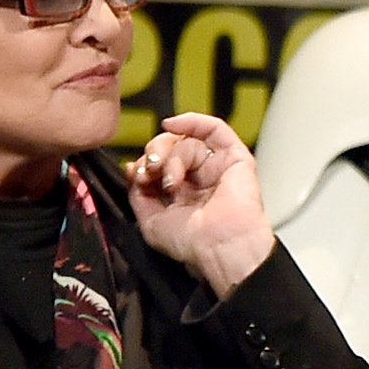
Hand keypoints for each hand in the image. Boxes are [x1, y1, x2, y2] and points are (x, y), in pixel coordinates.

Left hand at [129, 111, 275, 297]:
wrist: (219, 247)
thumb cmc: (192, 243)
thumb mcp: (150, 221)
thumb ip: (138, 194)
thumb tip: (132, 167)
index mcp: (184, 193)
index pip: (160, 163)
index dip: (145, 163)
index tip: (138, 176)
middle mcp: (200, 178)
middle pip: (172, 146)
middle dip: (155, 154)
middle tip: (151, 171)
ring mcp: (218, 167)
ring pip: (187, 141)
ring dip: (173, 156)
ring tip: (173, 180)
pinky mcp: (235, 159)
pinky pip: (215, 129)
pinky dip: (193, 121)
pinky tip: (173, 124)